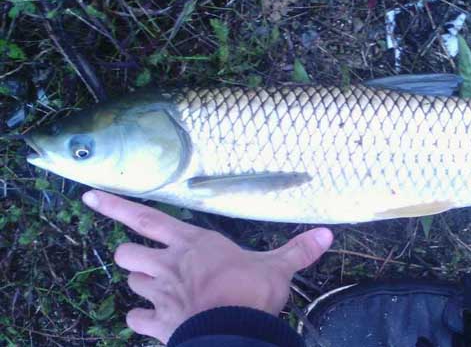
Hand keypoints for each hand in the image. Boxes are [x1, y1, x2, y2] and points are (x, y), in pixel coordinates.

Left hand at [82, 190, 332, 343]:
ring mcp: (160, 295)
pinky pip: (136, 320)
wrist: (234, 330)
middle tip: (150, 261)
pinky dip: (142, 321)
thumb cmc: (250, 290)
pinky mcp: (158, 324)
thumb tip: (329, 234)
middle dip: (133, 255)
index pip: (145, 218)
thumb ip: (299, 250)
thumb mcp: (278, 267)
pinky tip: (153, 322)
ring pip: (131, 282)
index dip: (114, 206)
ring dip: (140, 284)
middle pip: (127, 252)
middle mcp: (169, 264)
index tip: (87, 196)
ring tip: (157, 290)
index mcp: (192, 242)